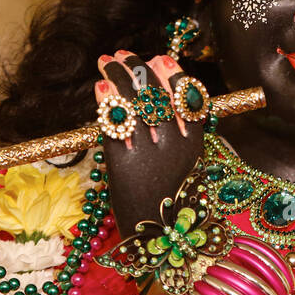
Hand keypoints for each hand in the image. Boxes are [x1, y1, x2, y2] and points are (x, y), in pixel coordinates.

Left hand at [94, 51, 204, 232]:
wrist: (158, 240)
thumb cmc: (168, 199)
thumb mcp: (184, 164)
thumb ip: (177, 133)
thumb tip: (156, 96)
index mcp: (194, 144)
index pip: (187, 96)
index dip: (172, 72)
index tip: (158, 58)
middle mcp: (174, 145)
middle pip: (157, 94)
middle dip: (138, 68)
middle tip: (122, 54)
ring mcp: (149, 155)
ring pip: (135, 104)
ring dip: (119, 76)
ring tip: (107, 63)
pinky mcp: (123, 166)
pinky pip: (115, 126)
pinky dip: (108, 102)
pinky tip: (101, 87)